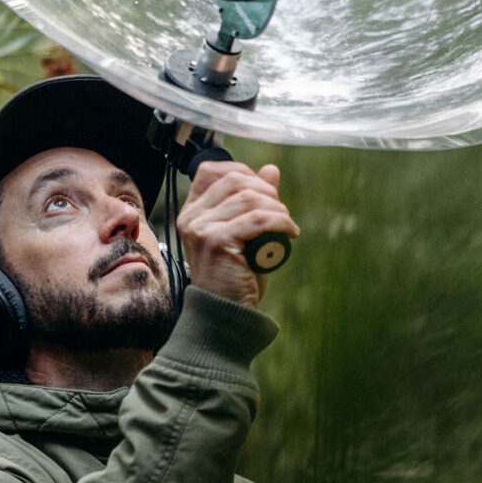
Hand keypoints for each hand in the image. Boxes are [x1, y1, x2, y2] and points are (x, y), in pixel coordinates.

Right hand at [176, 161, 298, 307]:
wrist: (224, 313)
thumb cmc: (234, 276)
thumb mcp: (244, 232)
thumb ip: (254, 200)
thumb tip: (270, 170)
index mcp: (192, 212)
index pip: (210, 171)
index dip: (242, 171)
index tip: (263, 189)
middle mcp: (191, 217)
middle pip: (234, 179)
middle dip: (266, 190)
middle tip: (281, 211)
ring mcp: (201, 228)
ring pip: (249, 198)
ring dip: (277, 207)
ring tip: (286, 224)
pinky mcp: (217, 240)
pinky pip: (258, 219)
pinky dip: (281, 221)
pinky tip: (290, 232)